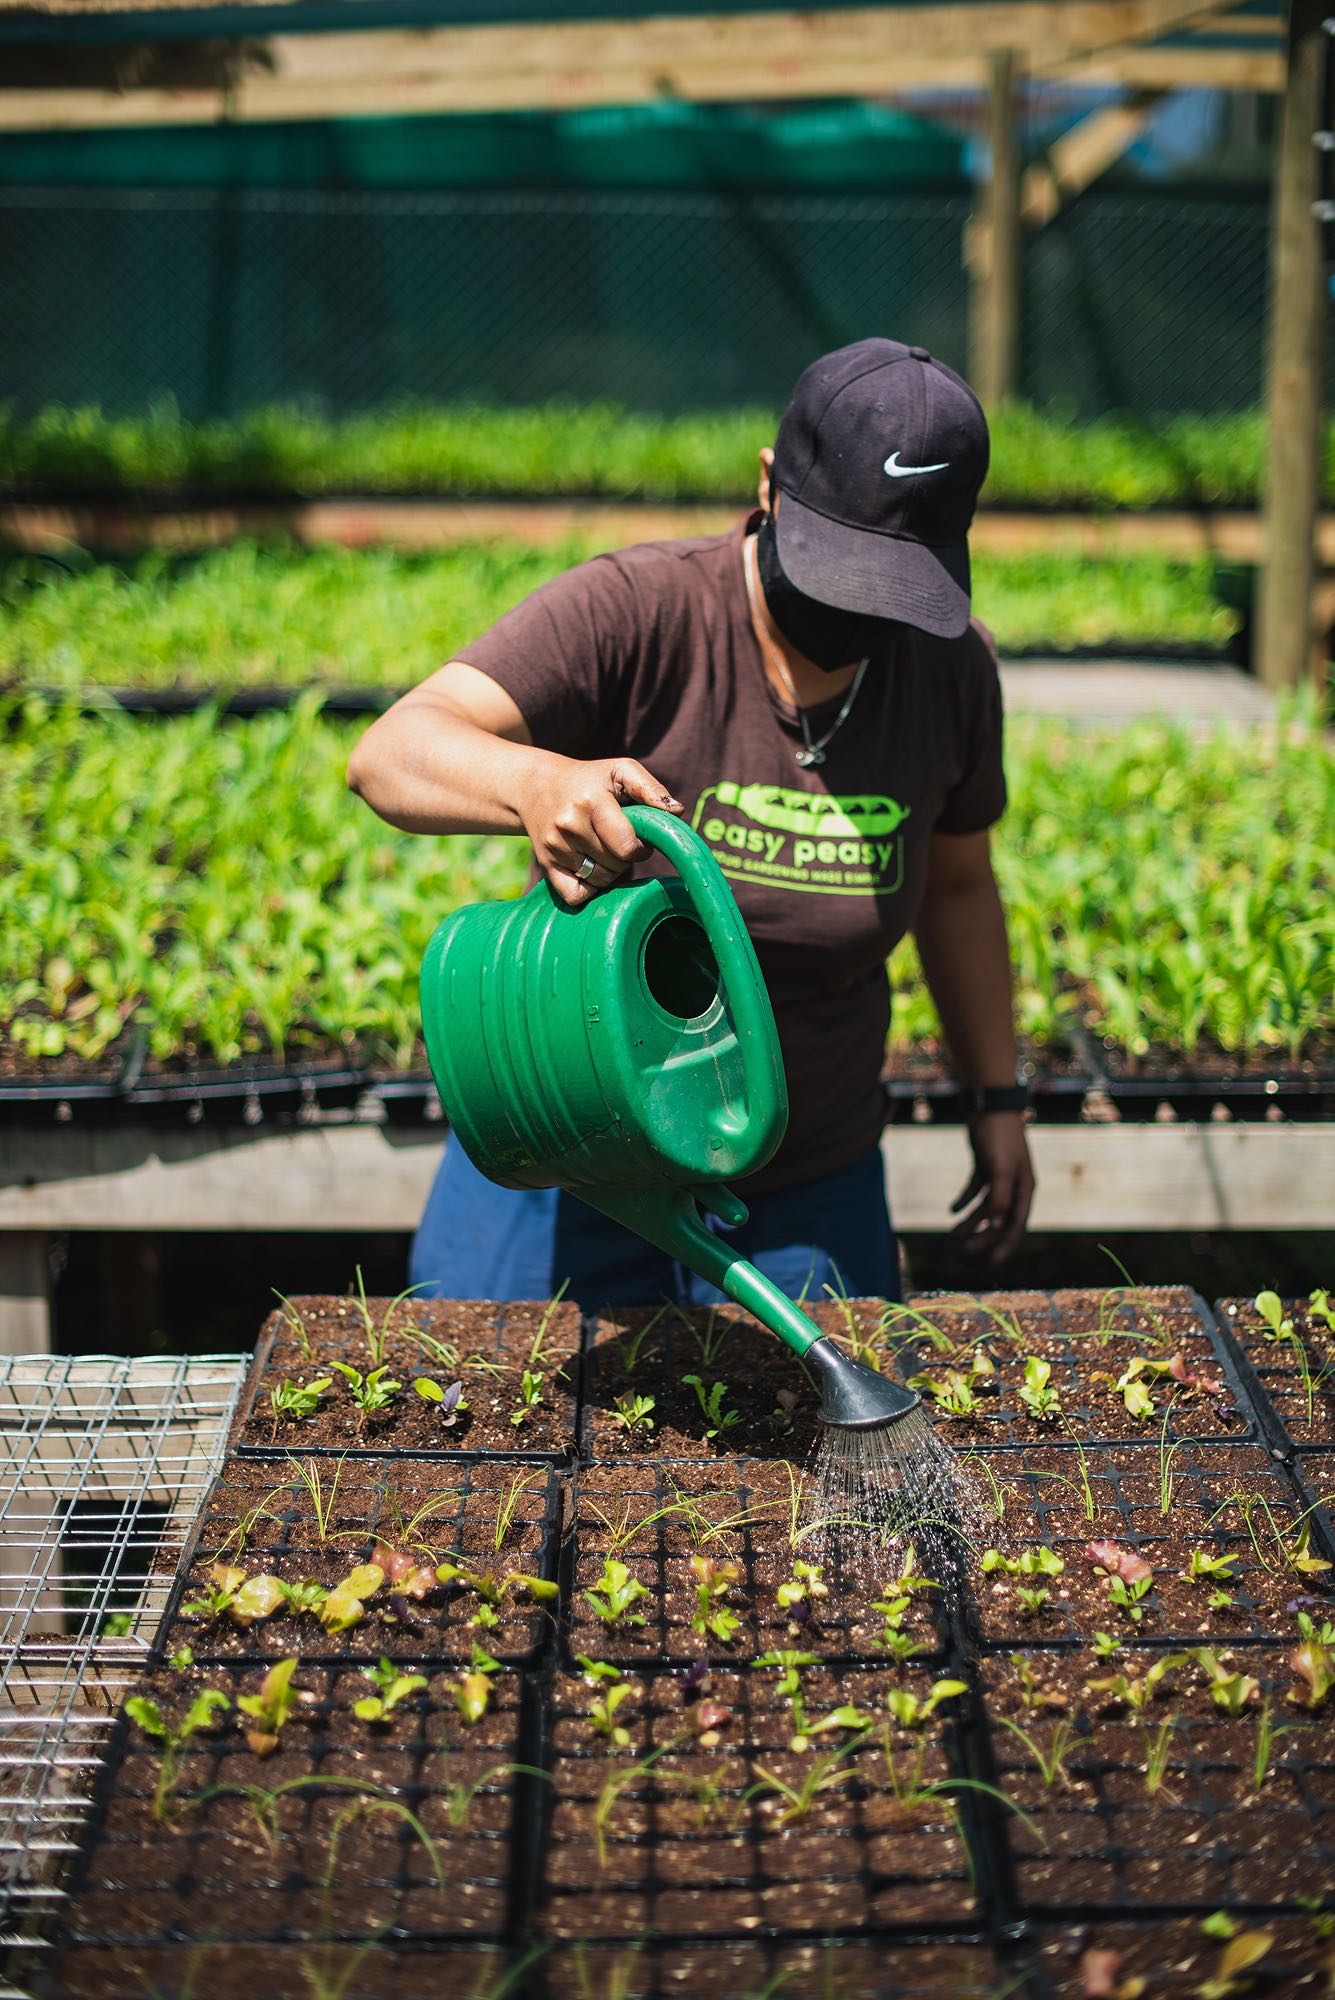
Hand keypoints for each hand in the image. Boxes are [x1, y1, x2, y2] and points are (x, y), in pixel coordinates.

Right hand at [520, 755, 682, 908]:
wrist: (537, 787)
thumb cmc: (590, 779)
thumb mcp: (620, 770)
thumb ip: (651, 789)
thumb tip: (677, 812)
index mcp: (592, 803)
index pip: (627, 848)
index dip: (641, 848)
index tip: (638, 838)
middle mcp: (570, 826)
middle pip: (616, 866)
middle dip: (626, 858)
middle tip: (619, 840)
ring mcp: (555, 847)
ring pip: (600, 881)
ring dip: (610, 871)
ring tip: (603, 848)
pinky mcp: (545, 864)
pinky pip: (575, 896)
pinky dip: (588, 889)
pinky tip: (589, 868)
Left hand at [949, 1110, 1034, 1263]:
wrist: (988, 1104)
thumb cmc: (998, 1136)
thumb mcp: (999, 1168)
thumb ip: (999, 1197)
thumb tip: (997, 1226)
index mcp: (1025, 1188)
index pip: (1017, 1223)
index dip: (1005, 1244)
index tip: (991, 1261)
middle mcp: (1015, 1184)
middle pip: (1001, 1218)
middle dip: (985, 1236)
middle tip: (965, 1250)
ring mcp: (1000, 1175)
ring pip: (986, 1206)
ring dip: (972, 1220)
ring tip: (953, 1233)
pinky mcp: (985, 1166)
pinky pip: (976, 1190)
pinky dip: (965, 1200)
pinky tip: (953, 1209)